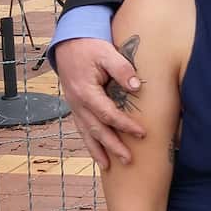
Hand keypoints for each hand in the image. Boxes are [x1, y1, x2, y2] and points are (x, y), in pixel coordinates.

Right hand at [55, 37, 145, 167]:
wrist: (68, 43)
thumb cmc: (89, 47)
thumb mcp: (107, 52)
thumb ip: (122, 69)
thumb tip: (136, 87)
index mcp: (85, 92)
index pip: (108, 114)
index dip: (125, 125)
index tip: (142, 133)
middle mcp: (77, 103)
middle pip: (96, 130)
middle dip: (112, 146)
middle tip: (128, 160)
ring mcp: (74, 107)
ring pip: (86, 133)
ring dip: (98, 151)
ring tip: (109, 166)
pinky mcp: (75, 107)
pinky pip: (82, 129)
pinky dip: (90, 143)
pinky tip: (98, 153)